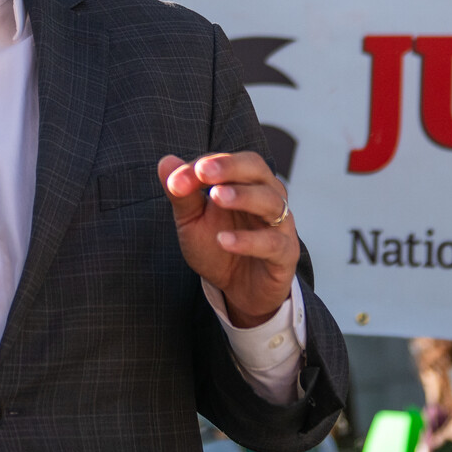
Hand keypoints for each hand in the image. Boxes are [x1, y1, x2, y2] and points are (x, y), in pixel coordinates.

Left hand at [158, 152, 298, 326]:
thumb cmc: (218, 246)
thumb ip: (182, 194)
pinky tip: (224, 240)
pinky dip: (249, 241)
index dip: (202, 167)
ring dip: (243, 196)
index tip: (176, 180)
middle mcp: (266, 195)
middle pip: (256, 168)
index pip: (227, 162)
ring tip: (217, 198)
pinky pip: (272, 243)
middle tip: (203, 171)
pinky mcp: (285, 253)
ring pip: (270, 201)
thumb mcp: (193, 221)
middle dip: (229, 167)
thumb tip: (165, 162)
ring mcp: (280, 224)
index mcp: (245, 182)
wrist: (241, 289)